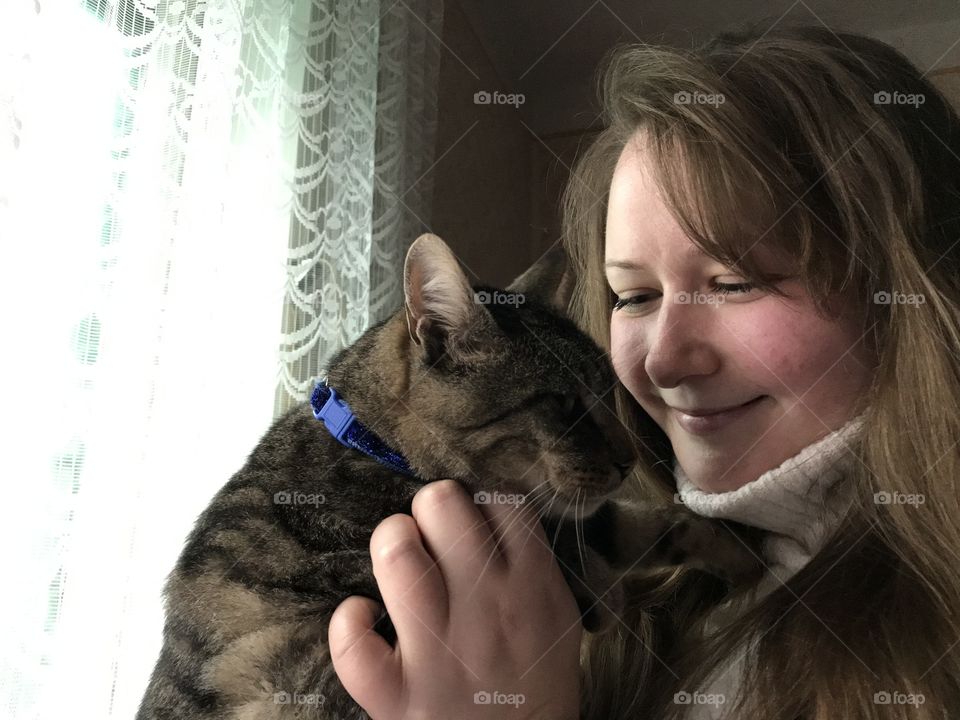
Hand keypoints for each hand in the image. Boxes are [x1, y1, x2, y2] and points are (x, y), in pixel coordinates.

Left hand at [328, 479, 582, 719]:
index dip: (480, 499)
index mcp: (531, 584)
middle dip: (430, 509)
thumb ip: (531, 559)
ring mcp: (438, 650)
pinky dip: (349, 624)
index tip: (474, 519)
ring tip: (398, 562)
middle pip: (441, 505)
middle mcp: (485, 607)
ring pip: (395, 556)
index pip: (500, 499)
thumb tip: (491, 508)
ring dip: (391, 545)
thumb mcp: (558, 613)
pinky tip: (362, 618)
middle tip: (433, 536)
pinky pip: (353, 644)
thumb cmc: (537, 678)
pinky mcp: (398, 694)